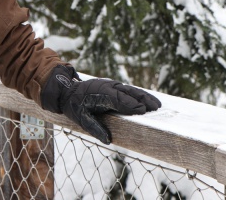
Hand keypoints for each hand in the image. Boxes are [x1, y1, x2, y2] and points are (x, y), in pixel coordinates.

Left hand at [41, 64, 160, 143]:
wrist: (68, 90)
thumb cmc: (75, 106)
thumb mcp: (81, 119)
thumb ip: (95, 129)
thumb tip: (108, 140)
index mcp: (100, 95)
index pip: (118, 100)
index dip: (130, 105)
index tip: (142, 111)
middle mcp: (108, 87)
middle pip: (128, 93)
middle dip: (142, 100)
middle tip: (156, 108)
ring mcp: (111, 85)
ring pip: (131, 90)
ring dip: (144, 96)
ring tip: (157, 105)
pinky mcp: (114, 86)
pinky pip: (128, 90)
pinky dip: (139, 94)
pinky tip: (148, 100)